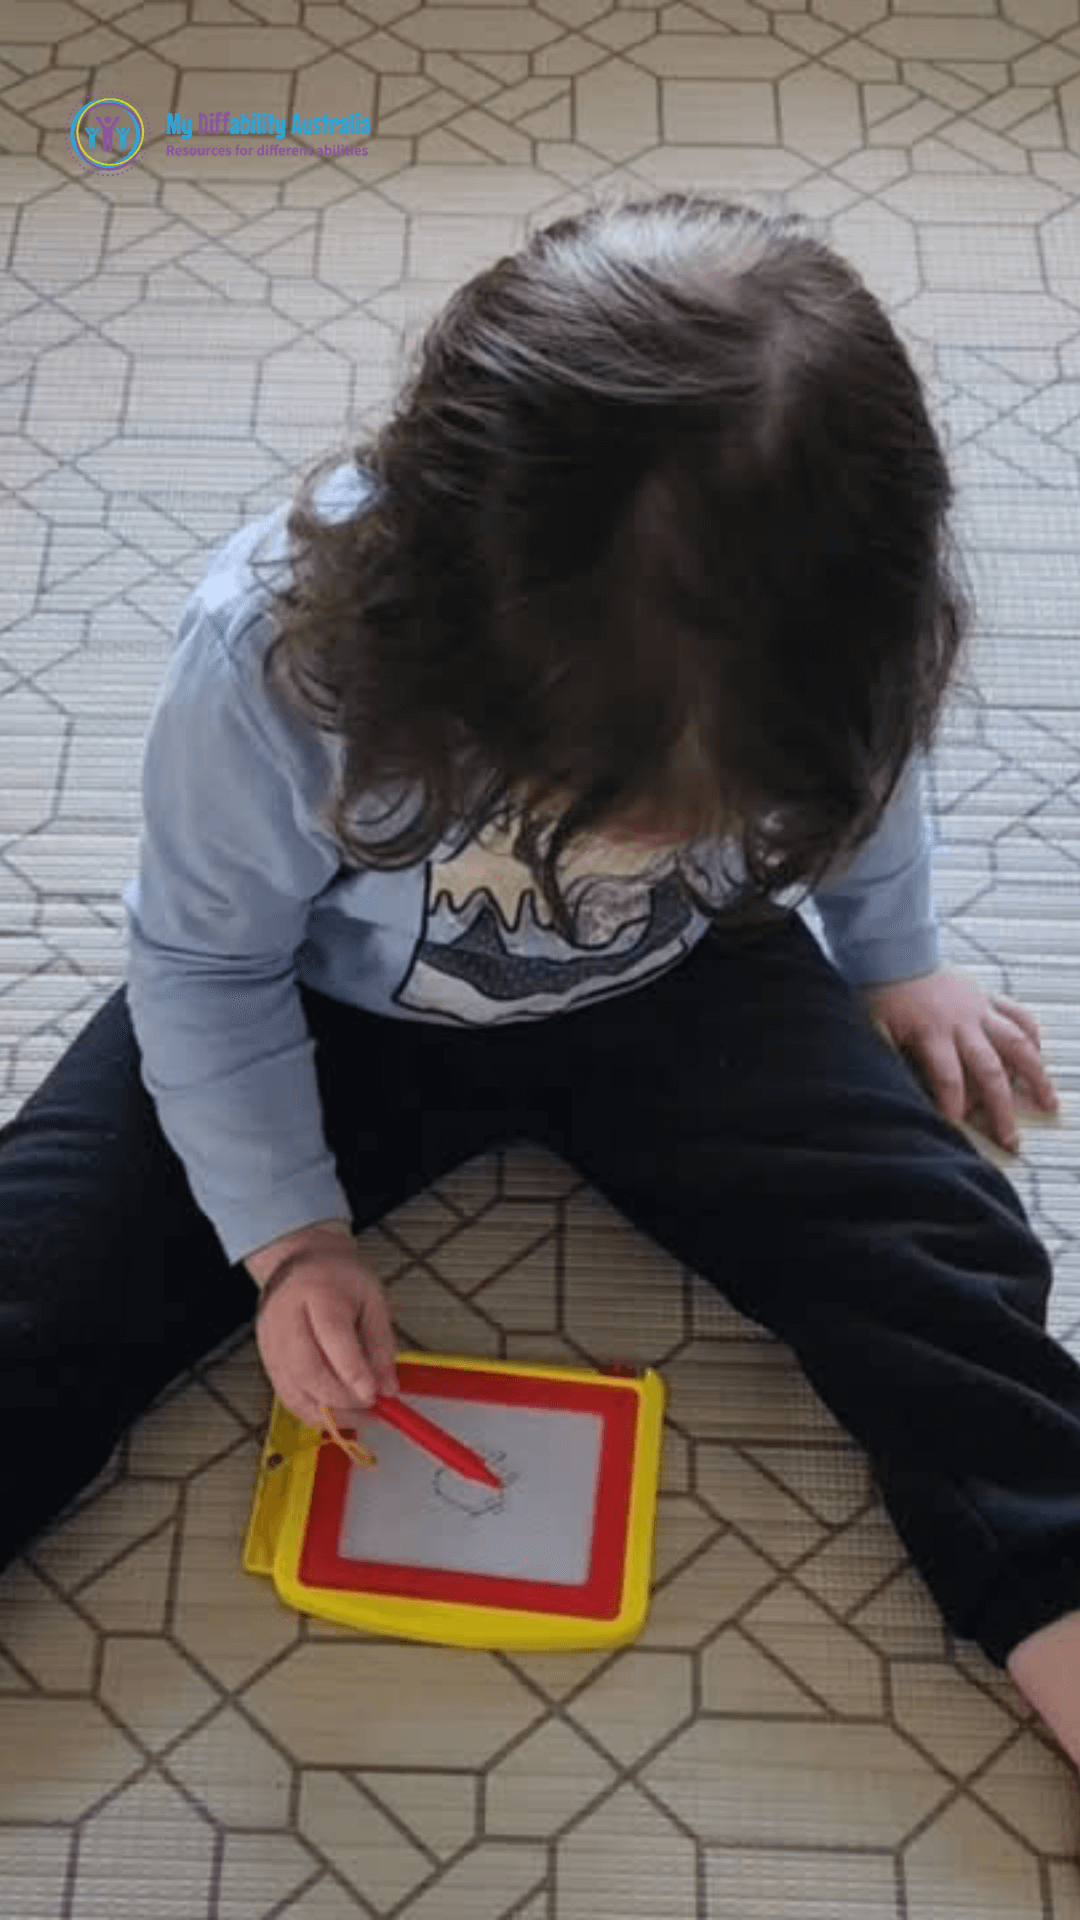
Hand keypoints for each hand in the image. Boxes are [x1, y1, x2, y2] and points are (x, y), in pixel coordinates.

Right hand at [255, 1241, 398, 1431]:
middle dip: (340, 1398)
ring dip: (327, 1412)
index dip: (353, 1371)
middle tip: (369, 1408)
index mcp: (318, 1291)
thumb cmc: (340, 1277)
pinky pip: (285, 1394)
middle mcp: (286, 1315)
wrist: (301, 1261)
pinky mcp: (265, 1355)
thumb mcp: (373, 1298)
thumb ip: (382, 1343)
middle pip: (307, 1368)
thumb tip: (389, 1388)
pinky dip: (310, 1411)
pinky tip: (334, 1413)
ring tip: (357, 1416)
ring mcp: (270, 1338)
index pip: (332, 1336)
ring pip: (292, 1388)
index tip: (375, 1394)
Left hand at [863, 967, 1058, 1152]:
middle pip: (990, 1070)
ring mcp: (980, 1010)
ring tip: (1049, 1104)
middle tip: (1010, 1140)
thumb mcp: (875, 1028)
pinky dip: (1033, 1035)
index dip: (953, 1105)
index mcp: (932, 1032)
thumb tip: (885, 1091)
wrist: (895, 952)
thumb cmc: (882, 994)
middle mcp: (963, 1023)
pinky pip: (1019, 1015)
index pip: (948, 1077)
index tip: (957, 1127)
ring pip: (1018, 1044)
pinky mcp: (988, 997)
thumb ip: (886, 1058)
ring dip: (1036, 1076)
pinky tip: (1041, 1055)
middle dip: (1001, 1108)